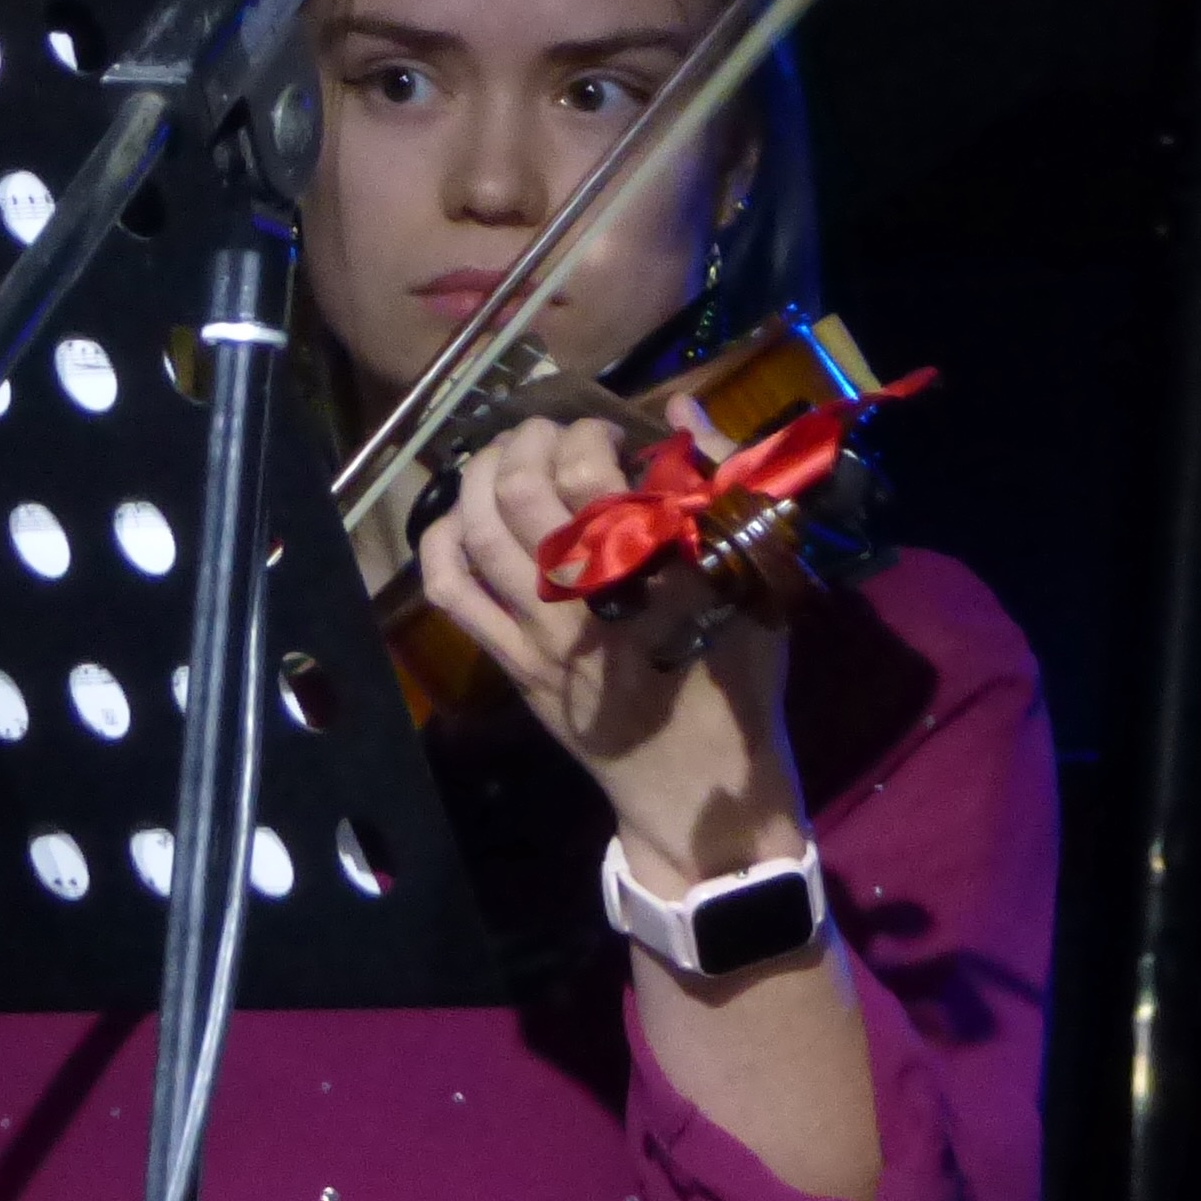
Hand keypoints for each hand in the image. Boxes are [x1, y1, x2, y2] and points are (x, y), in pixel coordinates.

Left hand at [417, 417, 808, 883]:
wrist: (695, 789)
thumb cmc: (738, 680)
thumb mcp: (759, 579)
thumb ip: (726, 485)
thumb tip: (680, 411)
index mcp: (656, 573)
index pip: (589, 479)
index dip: (588, 435)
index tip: (612, 432)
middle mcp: (586, 599)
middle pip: (521, 494)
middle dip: (528, 441)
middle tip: (553, 432)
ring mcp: (539, 636)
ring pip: (478, 533)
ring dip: (480, 477)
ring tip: (508, 456)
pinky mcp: (511, 666)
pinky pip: (451, 595)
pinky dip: (440, 543)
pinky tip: (459, 515)